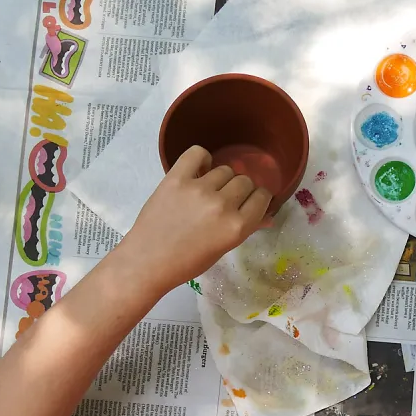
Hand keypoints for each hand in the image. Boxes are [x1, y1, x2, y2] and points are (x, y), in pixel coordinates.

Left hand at [126, 145, 271, 292]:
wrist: (148, 260)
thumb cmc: (187, 262)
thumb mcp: (222, 249)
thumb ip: (245, 228)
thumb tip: (268, 217)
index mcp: (237, 227)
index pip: (262, 198)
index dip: (258, 198)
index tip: (249, 202)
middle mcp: (222, 205)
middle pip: (244, 181)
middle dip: (239, 190)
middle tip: (225, 201)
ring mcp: (198, 189)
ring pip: (224, 170)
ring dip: (220, 179)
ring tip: (207, 192)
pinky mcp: (176, 178)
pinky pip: (198, 153)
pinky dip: (202, 159)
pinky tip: (198, 172)